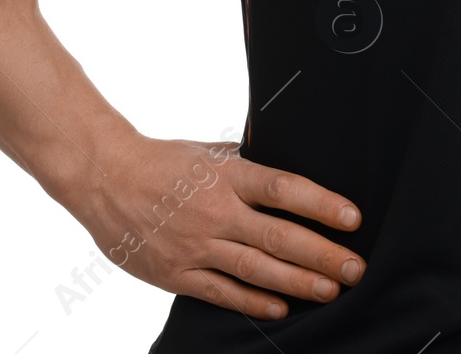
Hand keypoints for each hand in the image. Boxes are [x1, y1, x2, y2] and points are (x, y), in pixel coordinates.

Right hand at [64, 132, 365, 319]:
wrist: (104, 178)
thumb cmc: (165, 161)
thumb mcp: (211, 152)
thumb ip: (250, 160)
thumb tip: (290, 155)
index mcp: (227, 175)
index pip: (283, 189)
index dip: (321, 204)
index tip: (353, 218)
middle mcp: (215, 210)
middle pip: (277, 236)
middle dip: (322, 254)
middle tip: (356, 267)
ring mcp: (195, 244)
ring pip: (255, 269)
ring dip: (297, 282)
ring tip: (331, 289)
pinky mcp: (176, 272)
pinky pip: (221, 292)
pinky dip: (254, 300)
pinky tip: (282, 307)